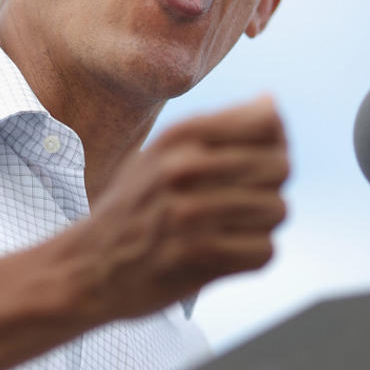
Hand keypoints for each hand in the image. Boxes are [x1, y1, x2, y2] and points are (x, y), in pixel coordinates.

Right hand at [82, 96, 288, 319]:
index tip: (253, 163)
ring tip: (233, 228)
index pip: (267, 123)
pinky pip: (265, 250)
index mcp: (179, 135)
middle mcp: (183, 168)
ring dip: (263, 224)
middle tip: (245, 201)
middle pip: (281, 165)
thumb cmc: (136, 204)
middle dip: (271, 186)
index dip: (274, 144)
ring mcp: (190, 214)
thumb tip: (272, 103)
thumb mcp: (163, 152)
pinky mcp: (198, 258)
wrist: (88, 267)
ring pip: (278, 209)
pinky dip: (253, 254)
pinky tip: (227, 252)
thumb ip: (219, 127)